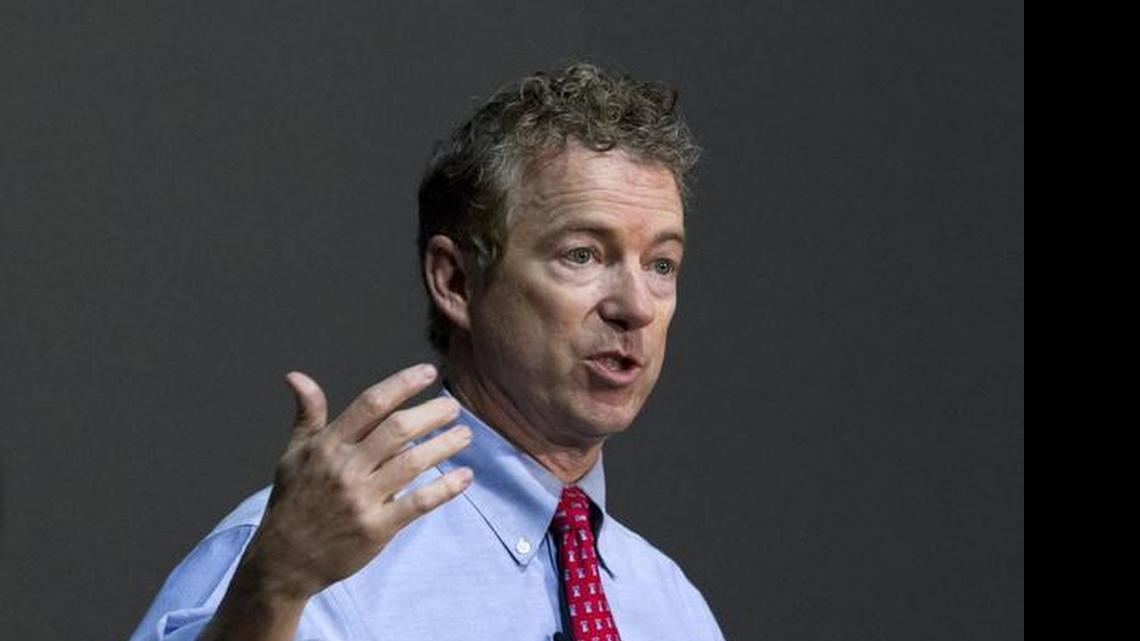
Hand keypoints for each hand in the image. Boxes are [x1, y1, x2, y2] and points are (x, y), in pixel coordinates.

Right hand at [241, 363, 472, 600]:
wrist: (284, 560)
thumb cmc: (292, 501)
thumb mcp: (292, 454)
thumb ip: (306, 414)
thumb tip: (295, 376)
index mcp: (327, 445)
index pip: (370, 404)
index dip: (402, 384)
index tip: (428, 372)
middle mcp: (345, 468)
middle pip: (397, 429)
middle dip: (431, 414)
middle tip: (454, 407)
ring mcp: (361, 499)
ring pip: (413, 463)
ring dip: (444, 445)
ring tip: (465, 434)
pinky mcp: (376, 528)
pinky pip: (418, 503)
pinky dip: (445, 488)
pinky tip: (465, 476)